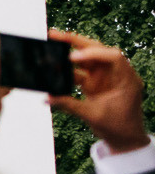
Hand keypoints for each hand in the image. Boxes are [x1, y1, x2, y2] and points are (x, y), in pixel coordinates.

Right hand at [50, 30, 150, 153]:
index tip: (73, 57)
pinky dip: (67, 69)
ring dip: (70, 51)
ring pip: (88, 58)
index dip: (93, 53)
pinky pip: (80, 71)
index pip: (113, 57)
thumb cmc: (118, 127)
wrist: (125, 138)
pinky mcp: (95, 83)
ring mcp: (105, 78)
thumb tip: (47, 98)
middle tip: (56, 35)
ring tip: (52, 43)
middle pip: (98, 50)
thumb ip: (69, 105)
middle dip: (77, 42)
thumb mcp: (93, 116)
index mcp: (126, 79)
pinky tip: (54, 66)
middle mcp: (116, 74)